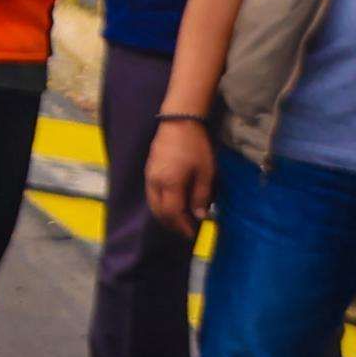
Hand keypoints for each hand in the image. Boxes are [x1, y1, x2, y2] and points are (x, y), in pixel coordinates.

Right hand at [148, 117, 218, 235]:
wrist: (178, 123)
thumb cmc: (196, 147)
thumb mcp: (206, 172)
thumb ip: (201, 196)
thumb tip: (199, 216)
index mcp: (170, 184)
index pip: (173, 213)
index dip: (182, 226)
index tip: (192, 234)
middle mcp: (155, 183)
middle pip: (159, 211)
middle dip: (172, 224)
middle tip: (186, 230)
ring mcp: (149, 176)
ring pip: (153, 204)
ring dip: (165, 215)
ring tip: (179, 220)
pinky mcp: (149, 171)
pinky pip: (151, 195)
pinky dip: (160, 205)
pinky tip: (171, 204)